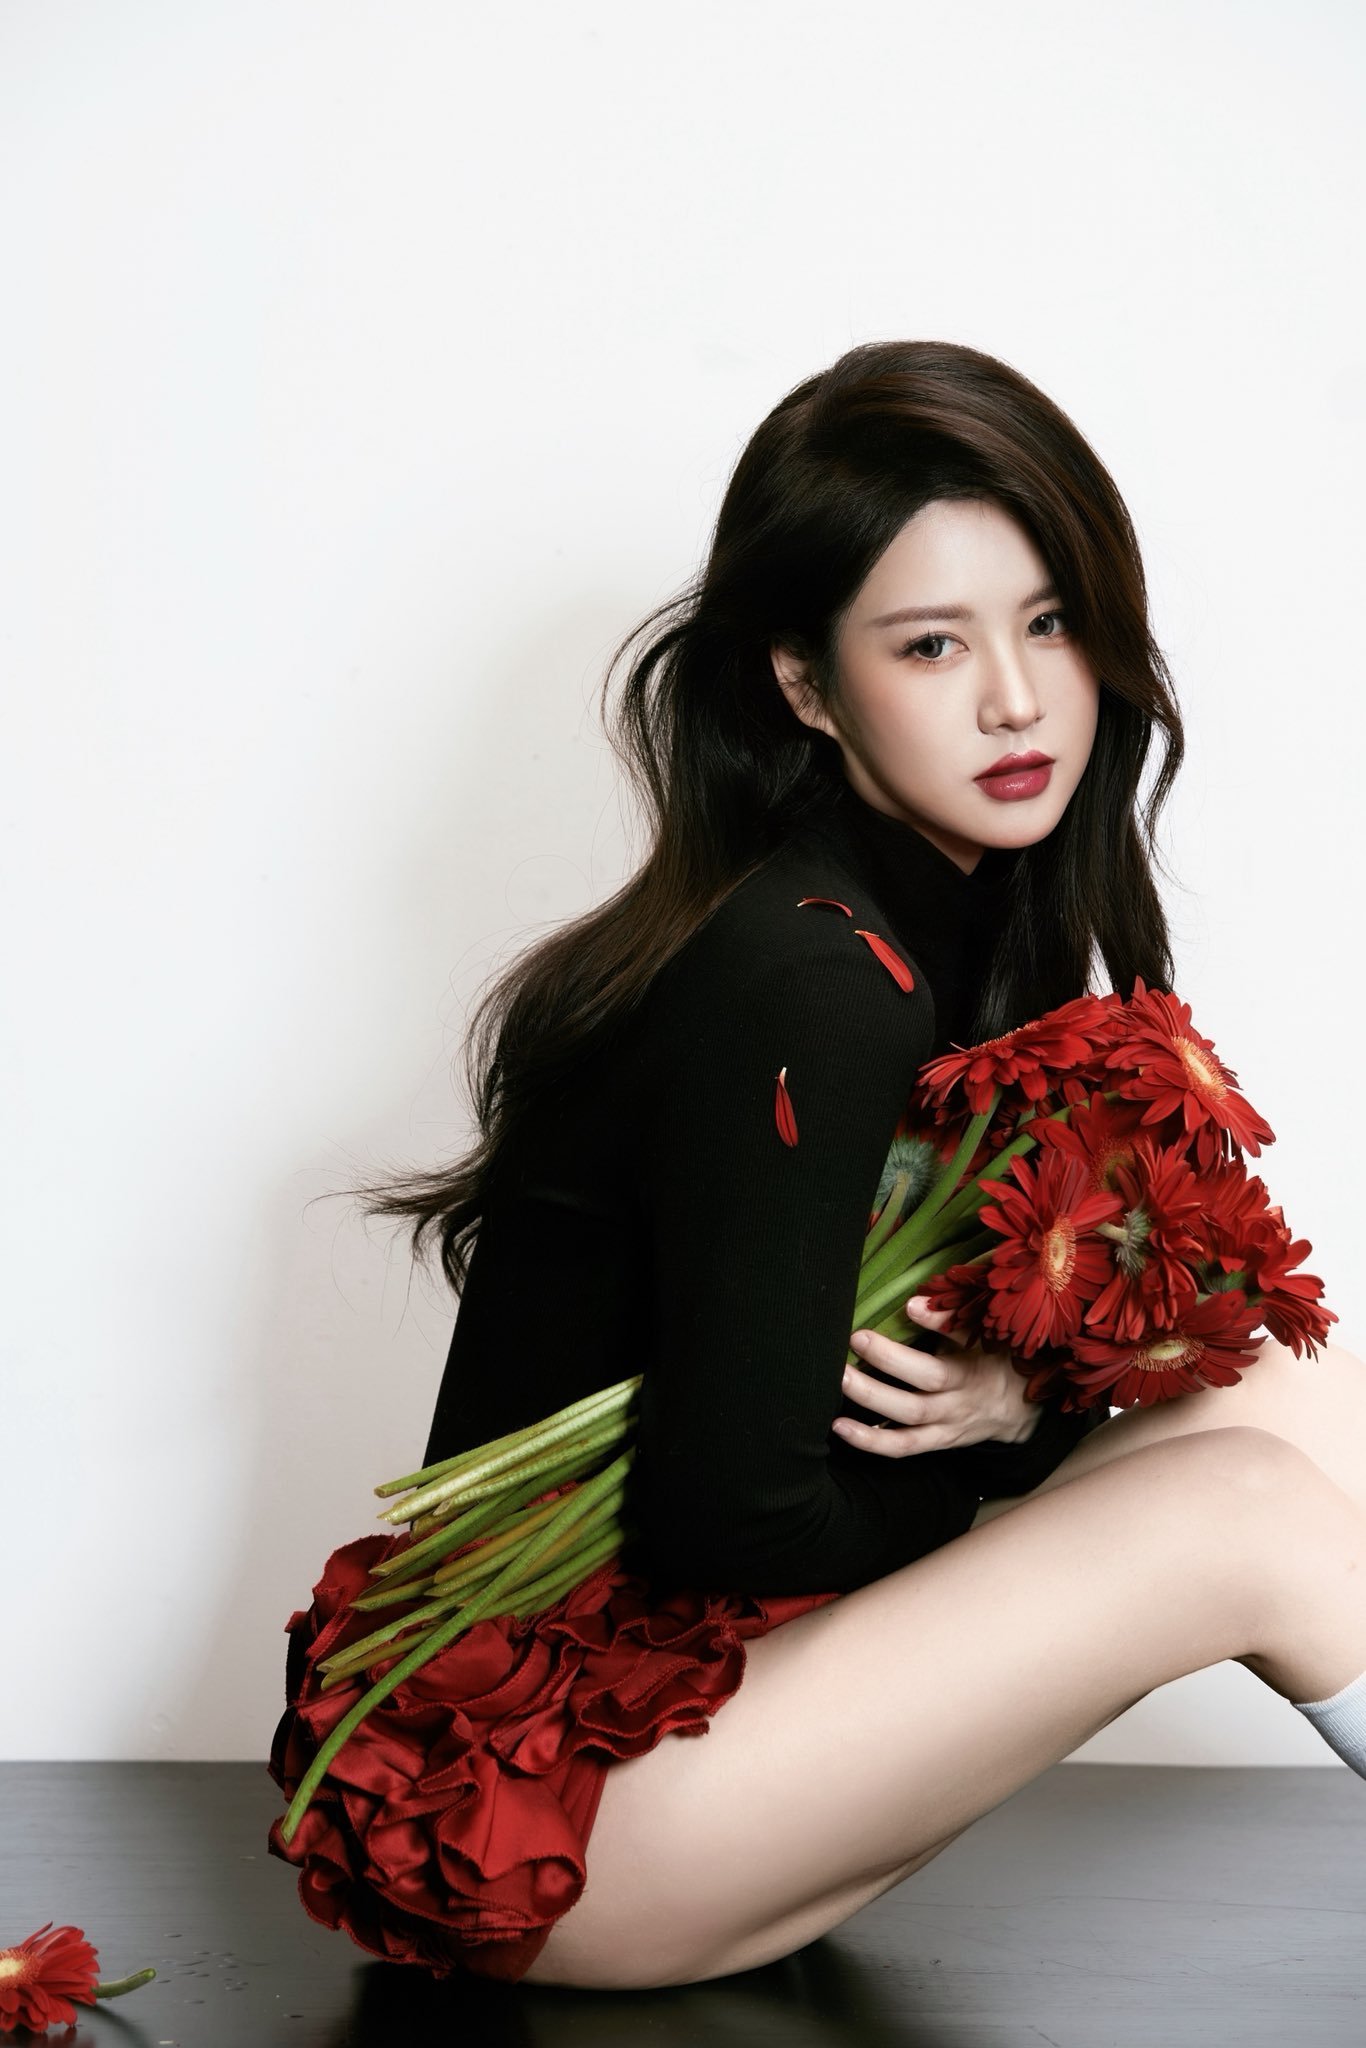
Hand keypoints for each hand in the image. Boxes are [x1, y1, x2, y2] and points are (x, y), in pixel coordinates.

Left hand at [832, 1294, 1044, 1457]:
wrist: (1016, 1412)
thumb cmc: (990, 1363)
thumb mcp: (981, 1338)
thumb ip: (951, 1320)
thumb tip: (913, 1302)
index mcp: (976, 1361)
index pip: (963, 1338)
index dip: (938, 1322)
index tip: (909, 1306)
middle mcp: (963, 1394)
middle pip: (929, 1379)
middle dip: (890, 1359)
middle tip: (855, 1338)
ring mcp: (949, 1422)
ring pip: (910, 1415)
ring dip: (872, 1398)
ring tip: (840, 1381)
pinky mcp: (937, 1442)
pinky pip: (903, 1447)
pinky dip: (872, 1441)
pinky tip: (841, 1428)